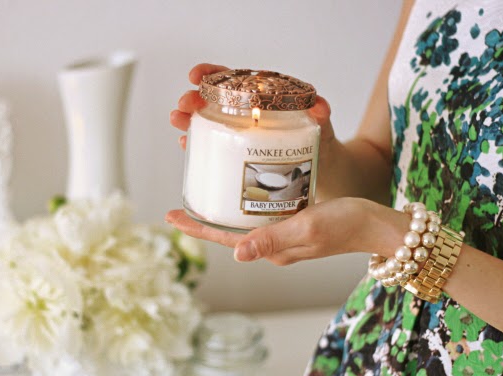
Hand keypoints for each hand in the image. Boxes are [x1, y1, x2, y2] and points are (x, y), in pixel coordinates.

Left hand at [166, 198, 408, 265]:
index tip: (171, 215)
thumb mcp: (308, 228)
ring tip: (204, 196)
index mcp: (274, 250)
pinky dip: (247, 205)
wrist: (378, 225)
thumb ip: (273, 240)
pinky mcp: (296, 225)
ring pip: (245, 224)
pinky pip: (263, 216)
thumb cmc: (347, 223)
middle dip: (205, 221)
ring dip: (224, 213)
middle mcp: (275, 247)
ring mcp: (285, 237)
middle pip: (231, 233)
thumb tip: (237, 254)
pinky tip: (242, 191)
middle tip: (181, 203)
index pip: (226, 240)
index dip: (197, 228)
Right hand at [169, 63, 336, 149]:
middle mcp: (248, 116)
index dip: (213, 74)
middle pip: (214, 101)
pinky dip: (197, 144)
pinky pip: (212, 147)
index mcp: (263, 99)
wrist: (324, 174)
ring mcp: (240, 136)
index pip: (234, 80)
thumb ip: (321, 114)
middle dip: (194, 99)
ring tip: (178, 122)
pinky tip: (187, 144)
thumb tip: (320, 106)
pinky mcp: (237, 157)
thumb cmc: (323, 145)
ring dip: (188, 120)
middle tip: (185, 104)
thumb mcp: (323, 127)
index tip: (197, 75)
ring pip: (208, 123)